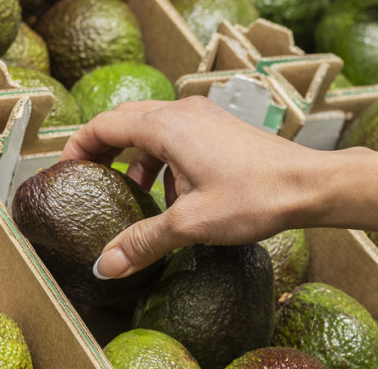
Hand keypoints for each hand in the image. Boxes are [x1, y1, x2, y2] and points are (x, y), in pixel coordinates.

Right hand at [61, 97, 377, 279]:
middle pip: (127, 122)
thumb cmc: (255, 196)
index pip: (104, 124)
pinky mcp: (223, 129)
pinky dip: (166, 160)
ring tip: (136, 195)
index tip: (67, 171)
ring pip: (155, 129)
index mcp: (166, 125)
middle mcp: (183, 111)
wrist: (310, 185)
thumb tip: (106, 265)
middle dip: (106, 150)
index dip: (79, 146)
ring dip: (139, 158)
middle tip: (92, 180)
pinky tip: (176, 195)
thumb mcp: (190, 224)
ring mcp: (206, 117)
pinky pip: (180, 136)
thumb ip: (143, 241)